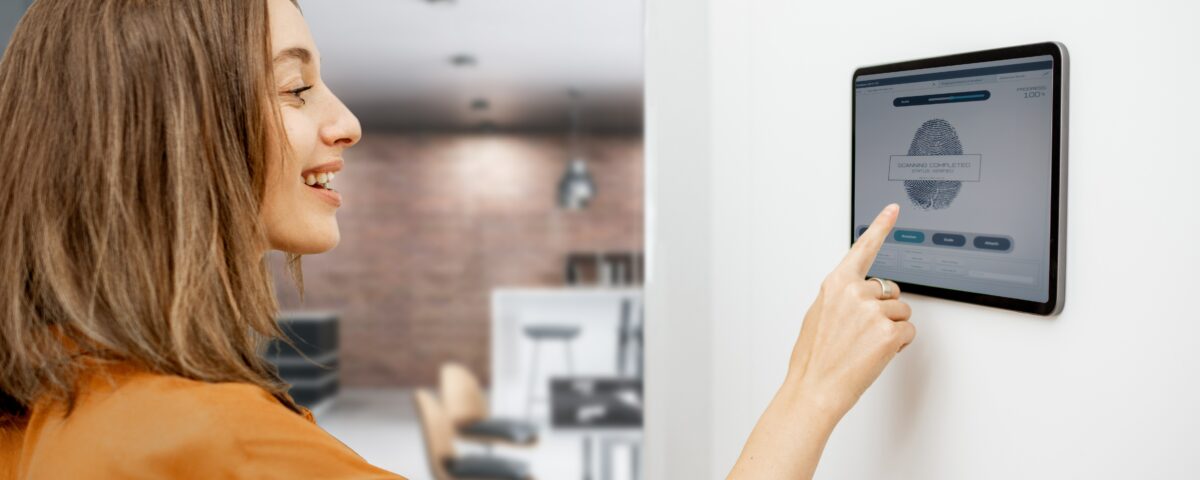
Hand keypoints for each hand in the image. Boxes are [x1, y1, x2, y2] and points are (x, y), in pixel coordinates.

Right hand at [785, 203, 914, 419]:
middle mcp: (855, 292)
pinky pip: (908, 331)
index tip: (893, 209)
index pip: (864, 248)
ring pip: (902, 312)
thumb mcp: (819, 315)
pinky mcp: (889, 332)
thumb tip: (859, 295)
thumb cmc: (813, 357)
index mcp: (836, 284)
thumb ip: (841, 297)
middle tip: (861, 333)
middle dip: (883, 309)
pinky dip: (898, 344)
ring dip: (891, 328)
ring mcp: (873, 311)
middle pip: (890, 290)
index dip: (881, 226)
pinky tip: (875, 354)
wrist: (814, 388)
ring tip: (864, 346)